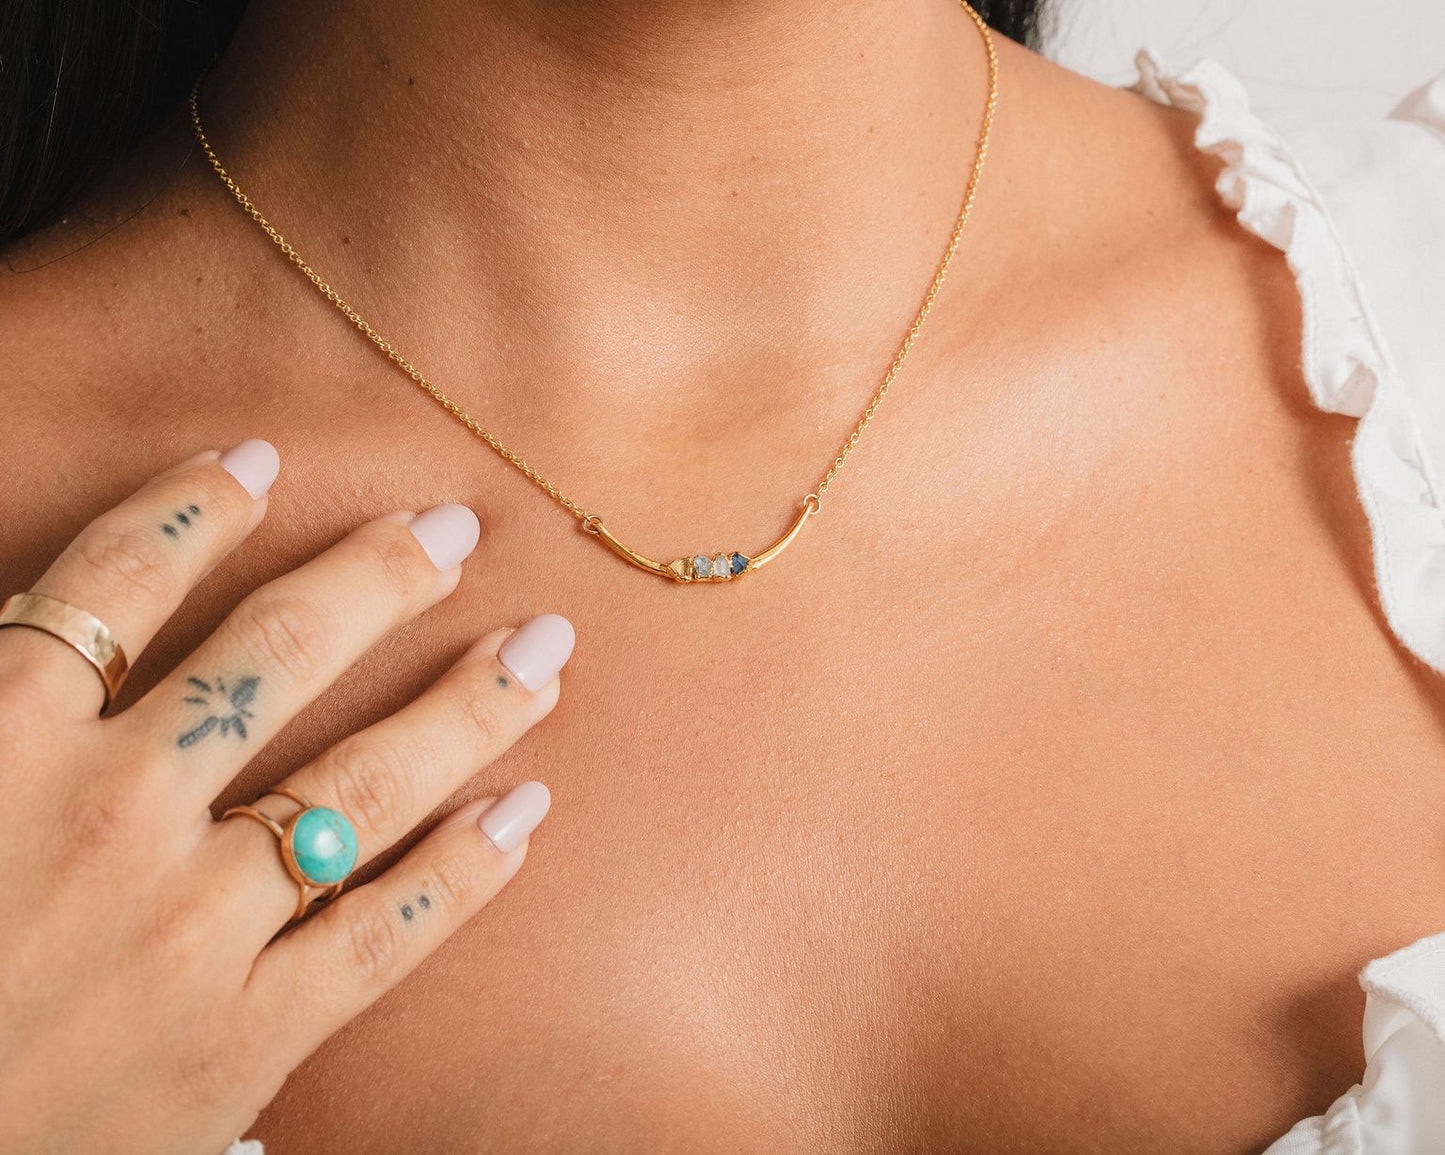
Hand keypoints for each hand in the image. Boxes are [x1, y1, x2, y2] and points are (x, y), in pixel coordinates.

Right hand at [0, 441, 573, 1153]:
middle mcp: (109, 819)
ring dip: (467, 703)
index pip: (115, 584)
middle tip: (457, 530)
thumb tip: (37, 630)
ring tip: (542, 649)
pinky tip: (525, 811)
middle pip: (274, 654)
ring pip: (363, 780)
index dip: (194, 508)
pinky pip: (380, 934)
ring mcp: (187, 931)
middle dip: (378, 577)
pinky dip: (463, 870)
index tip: (261, 460)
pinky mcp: (239, 1041)